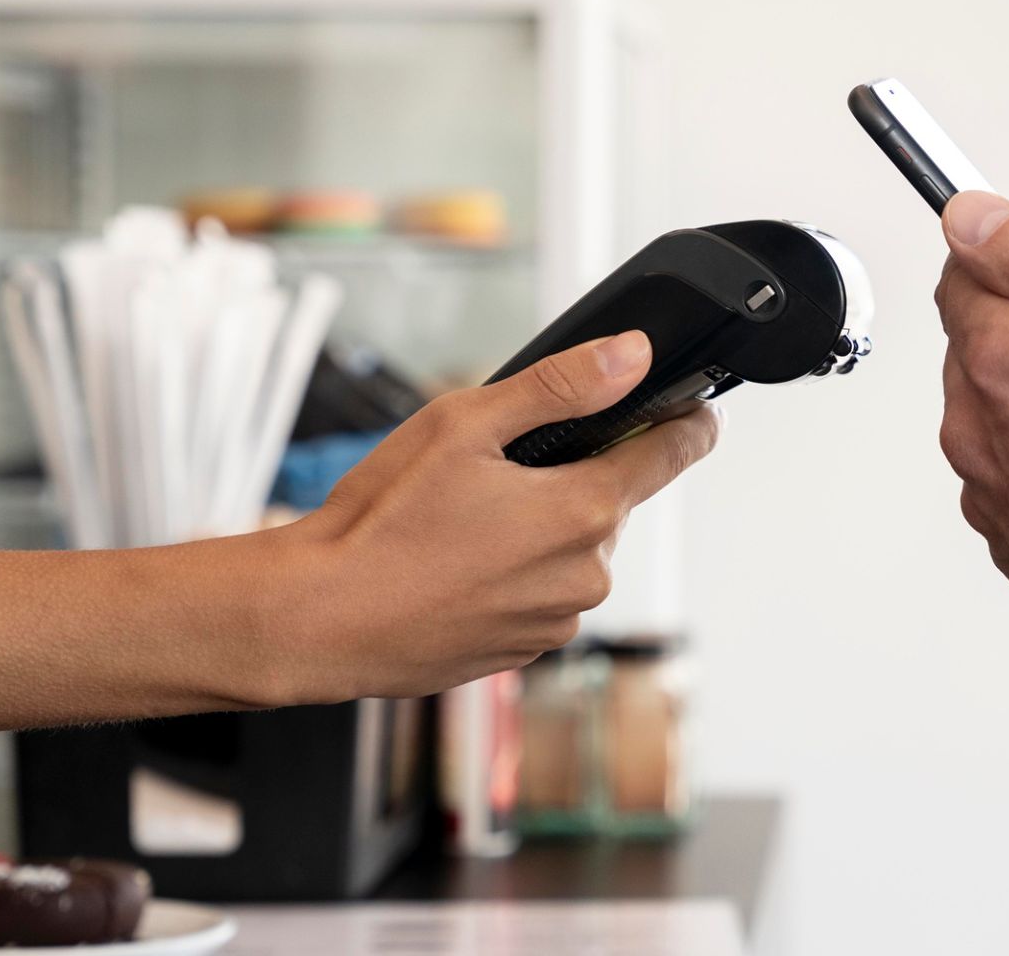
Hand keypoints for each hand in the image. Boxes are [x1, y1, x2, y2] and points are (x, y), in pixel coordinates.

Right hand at [268, 330, 718, 701]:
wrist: (317, 620)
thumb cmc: (379, 523)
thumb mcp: (465, 424)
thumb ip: (561, 386)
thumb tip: (632, 356)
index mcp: (584, 512)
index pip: (674, 454)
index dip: (686, 422)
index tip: (691, 407)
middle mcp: (586, 575)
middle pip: (610, 502)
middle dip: (571, 477)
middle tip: (496, 470)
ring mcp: (556, 621)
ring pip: (571, 553)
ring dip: (537, 531)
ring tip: (459, 525)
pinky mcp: (523, 651)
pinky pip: (538, 596)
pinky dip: (509, 575)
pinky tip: (452, 565)